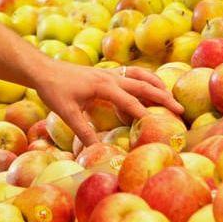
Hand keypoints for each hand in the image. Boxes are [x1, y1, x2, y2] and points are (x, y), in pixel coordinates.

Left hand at [34, 62, 183, 146]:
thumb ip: (83, 132)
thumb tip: (96, 152)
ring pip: (139, 75)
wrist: (43, 69)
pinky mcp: (106, 74)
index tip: (160, 126)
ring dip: (155, 84)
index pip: (129, 101)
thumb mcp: (66, 113)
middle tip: (179, 109)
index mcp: (103, 85)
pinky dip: (144, 80)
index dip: (144, 113)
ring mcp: (109, 73)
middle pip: (142, 85)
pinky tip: (148, 89)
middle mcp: (110, 76)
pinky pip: (131, 75)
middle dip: (161, 96)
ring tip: (170, 95)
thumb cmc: (53, 90)